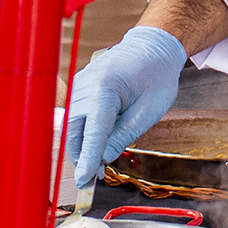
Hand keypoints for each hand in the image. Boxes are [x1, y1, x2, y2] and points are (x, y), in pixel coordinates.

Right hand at [64, 26, 188, 188]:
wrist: (151, 48)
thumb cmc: (155, 75)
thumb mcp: (149, 110)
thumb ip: (124, 134)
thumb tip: (104, 157)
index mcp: (104, 89)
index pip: (92, 132)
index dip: (88, 159)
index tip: (85, 179)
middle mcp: (85, 87)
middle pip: (74, 132)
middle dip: (82, 157)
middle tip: (96, 177)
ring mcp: (79, 87)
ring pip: (71, 128)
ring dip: (82, 148)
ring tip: (99, 164)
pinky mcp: (79, 91)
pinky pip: (76, 119)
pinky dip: (83, 135)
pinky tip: (98, 145)